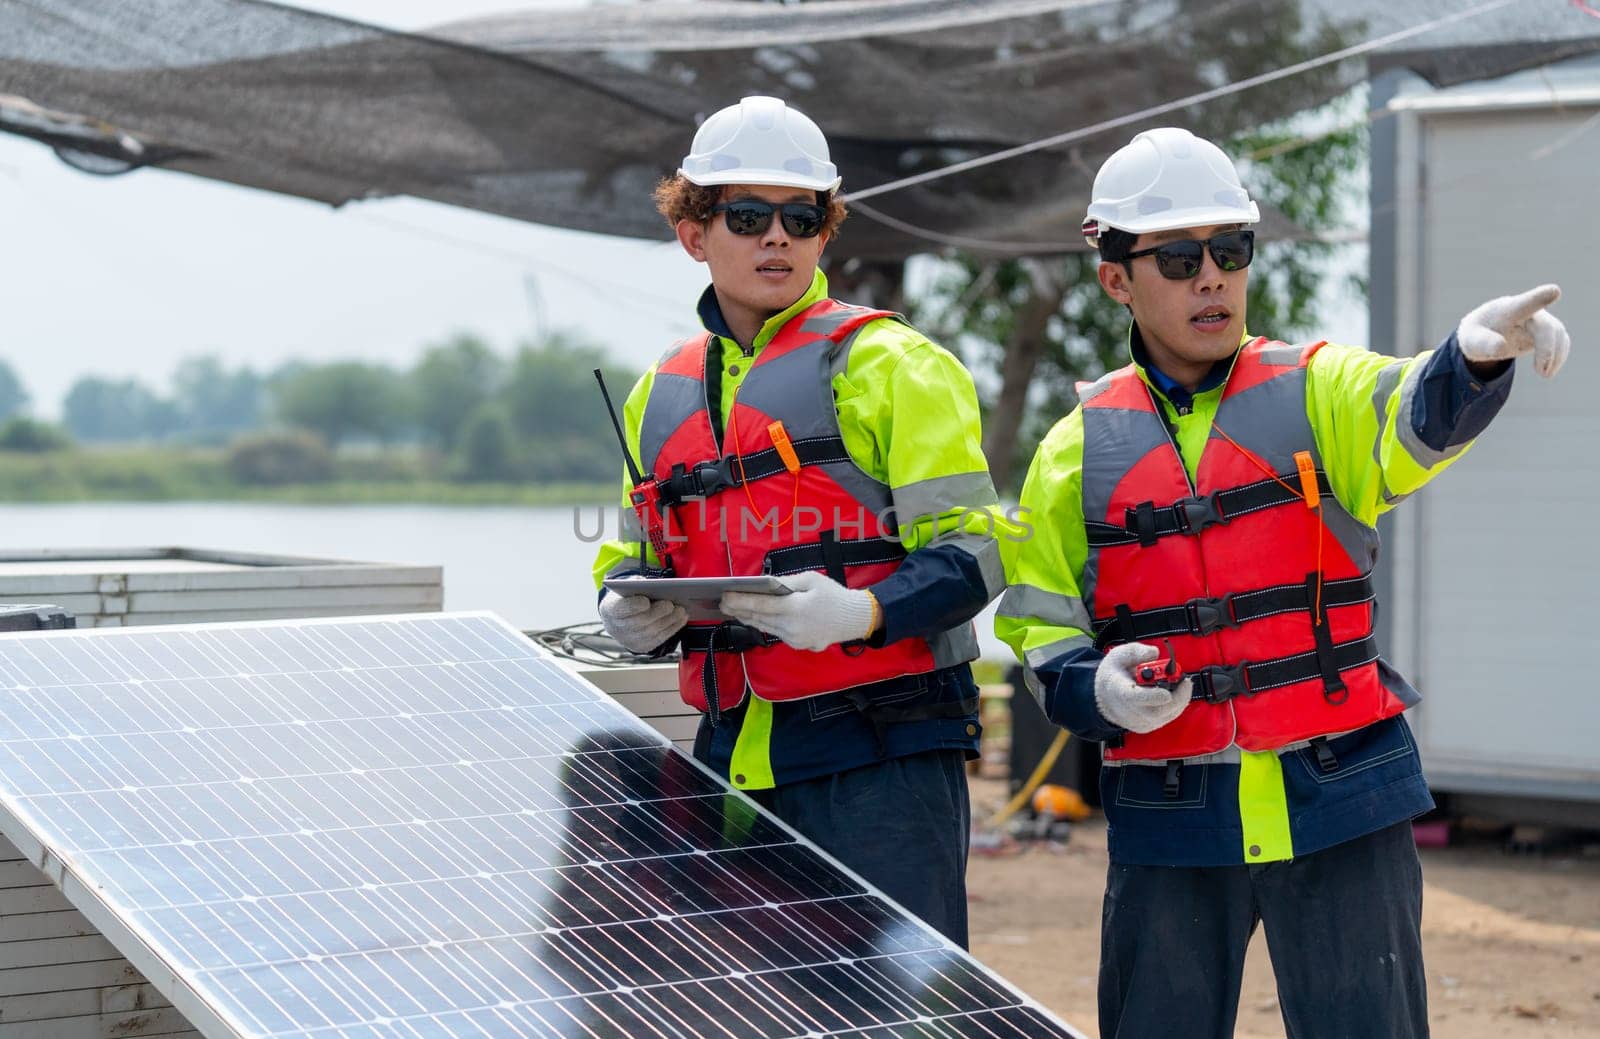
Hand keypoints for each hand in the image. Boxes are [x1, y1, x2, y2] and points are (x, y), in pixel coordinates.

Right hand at [598, 591, 686, 653]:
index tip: (645, 601)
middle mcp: (618, 628)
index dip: (633, 606)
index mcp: (611, 609)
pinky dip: (672, 628)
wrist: (619, 619)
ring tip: (681, 610)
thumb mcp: (628, 586)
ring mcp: (629, 640)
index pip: (621, 609)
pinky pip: (659, 639)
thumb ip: (638, 584)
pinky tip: (680, 619)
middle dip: (657, 613)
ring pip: (652, 632)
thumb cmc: (627, 597)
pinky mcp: (642, 647)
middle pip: (639, 622)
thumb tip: (658, 586)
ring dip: (669, 621)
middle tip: (670, 605)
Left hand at [719, 570, 876, 651]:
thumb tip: (766, 585)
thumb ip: (786, 582)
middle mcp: (792, 627)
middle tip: (722, 602)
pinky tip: (753, 618)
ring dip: (747, 619)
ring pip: (764, 628)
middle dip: (739, 610)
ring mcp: (794, 639)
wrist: (854, 619)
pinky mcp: (797, 645)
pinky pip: (775, 633)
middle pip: (758, 618)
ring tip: (733, 610)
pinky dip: (762, 624)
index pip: (760, 605)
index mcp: (795, 608)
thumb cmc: (834, 595)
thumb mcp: (811, 579)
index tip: (724, 596)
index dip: (740, 601)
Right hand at [1094, 642, 1192, 733]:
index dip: (1153, 697)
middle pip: (1157, 711)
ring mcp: (1138, 722)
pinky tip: (1175, 693)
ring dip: (1179, 699)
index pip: (1135, 698)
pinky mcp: (1147, 727)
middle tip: (1185, 681)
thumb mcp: (1119, 655)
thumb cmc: (1113, 676)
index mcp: (1119, 690)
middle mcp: (1128, 711)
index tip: (1167, 692)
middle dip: (1177, 696)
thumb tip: (1154, 653)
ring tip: (1181, 684)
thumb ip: (1136, 651)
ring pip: (1166, 716)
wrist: (1105, 696)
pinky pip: (1167, 718)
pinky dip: (1176, 705)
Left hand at [1457, 283, 1570, 377]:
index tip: (1555, 291)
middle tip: (1542, 373)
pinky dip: (1559, 355)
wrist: (1483, 333)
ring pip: (1557, 333)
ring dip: (1554, 355)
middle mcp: (1527, 311)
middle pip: (1545, 326)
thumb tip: (1502, 347)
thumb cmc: (1476, 335)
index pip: (1524, 303)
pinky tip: (1549, 370)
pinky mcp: (1547, 329)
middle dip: (1546, 349)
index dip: (1539, 298)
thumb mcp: (1472, 341)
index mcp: (1506, 310)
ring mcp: (1539, 319)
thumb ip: (1484, 343)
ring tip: (1544, 375)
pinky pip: (1561, 340)